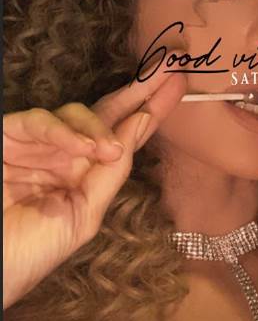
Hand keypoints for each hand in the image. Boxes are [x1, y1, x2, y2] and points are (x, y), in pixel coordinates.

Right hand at [3, 58, 186, 308]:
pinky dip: (63, 131)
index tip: (177, 86)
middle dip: (138, 90)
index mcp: (85, 172)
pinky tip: (84, 146)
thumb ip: (112, 172)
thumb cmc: (31, 253)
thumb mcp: (84, 216)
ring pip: (75, 113)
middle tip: (168, 67)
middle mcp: (64, 152)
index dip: (150, 110)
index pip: (123, 134)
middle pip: (106, 112)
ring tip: (108, 148)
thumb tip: (141, 122)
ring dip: (99, 125)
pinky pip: (39, 121)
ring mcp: (37, 143)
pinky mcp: (8, 136)